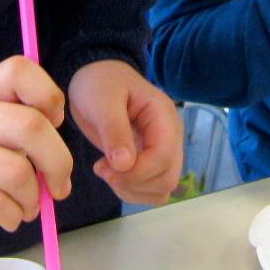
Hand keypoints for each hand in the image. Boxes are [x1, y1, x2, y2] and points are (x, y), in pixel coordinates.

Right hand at [0, 56, 72, 245]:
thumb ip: (19, 128)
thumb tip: (60, 160)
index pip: (18, 70)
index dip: (49, 94)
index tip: (54, 124)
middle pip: (30, 126)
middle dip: (59, 161)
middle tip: (60, 184)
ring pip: (16, 173)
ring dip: (33, 198)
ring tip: (27, 207)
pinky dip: (13, 217)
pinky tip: (9, 218)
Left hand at [68, 60, 183, 205]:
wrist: (98, 79)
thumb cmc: (100, 84)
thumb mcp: (101, 101)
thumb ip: (114, 131)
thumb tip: (125, 165)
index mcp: (163, 116)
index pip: (163, 156)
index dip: (136, 172)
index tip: (104, 169)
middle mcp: (171, 135)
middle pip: (167, 177)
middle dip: (133, 182)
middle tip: (103, 169)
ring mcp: (164, 149)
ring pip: (162, 188)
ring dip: (133, 190)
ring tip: (107, 171)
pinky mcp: (153, 161)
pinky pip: (153, 189)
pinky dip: (133, 191)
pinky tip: (114, 175)